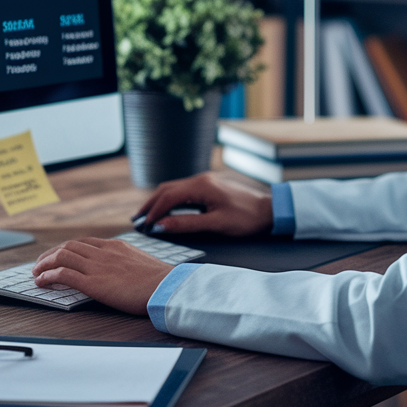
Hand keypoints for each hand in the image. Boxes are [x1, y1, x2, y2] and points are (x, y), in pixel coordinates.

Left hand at [32, 238, 170, 314]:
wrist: (165, 287)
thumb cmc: (159, 281)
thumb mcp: (141, 264)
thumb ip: (127, 263)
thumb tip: (124, 272)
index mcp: (115, 246)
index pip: (83, 242)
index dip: (66, 249)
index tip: (58, 256)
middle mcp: (103, 252)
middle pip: (68, 246)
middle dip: (50, 254)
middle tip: (41, 264)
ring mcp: (97, 266)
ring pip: (61, 256)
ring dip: (44, 264)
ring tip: (36, 272)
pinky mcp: (92, 282)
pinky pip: (63, 274)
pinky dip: (48, 276)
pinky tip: (41, 282)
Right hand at [136, 170, 272, 235]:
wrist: (269, 210)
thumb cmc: (246, 219)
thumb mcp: (216, 224)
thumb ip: (187, 224)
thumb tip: (161, 226)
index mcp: (201, 186)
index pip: (168, 197)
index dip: (153, 212)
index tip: (144, 226)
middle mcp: (200, 180)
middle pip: (166, 190)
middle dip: (150, 205)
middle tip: (136, 220)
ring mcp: (204, 181)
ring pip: (173, 189)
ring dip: (158, 202)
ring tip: (146, 216)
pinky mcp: (208, 186)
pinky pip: (182, 191)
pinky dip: (169, 200)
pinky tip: (166, 210)